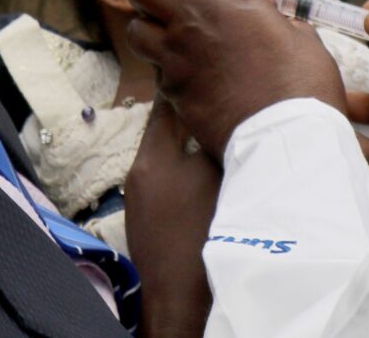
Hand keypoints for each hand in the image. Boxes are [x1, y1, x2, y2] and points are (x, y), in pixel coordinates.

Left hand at [124, 94, 219, 337]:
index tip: (206, 69)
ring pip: (167, 155)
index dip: (186, 83)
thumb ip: (220, 139)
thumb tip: (228, 112)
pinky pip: (166, 181)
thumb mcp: (220, 177)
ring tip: (218, 134)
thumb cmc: (203, 234)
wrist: (181, 299)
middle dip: (189, 115)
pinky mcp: (146, 219)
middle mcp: (140, 170)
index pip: (167, 103)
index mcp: (154, 155)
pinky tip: (207, 178)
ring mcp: (140, 197)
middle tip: (217, 99)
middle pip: (165, 129)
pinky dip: (183, 171)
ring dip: (188, 145)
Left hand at [125, 0, 345, 156]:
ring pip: (135, 28)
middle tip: (166, 6)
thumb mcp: (301, 39)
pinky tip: (186, 79)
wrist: (286, 137)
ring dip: (148, 32)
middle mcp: (192, 16)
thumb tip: (283, 26)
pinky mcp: (171, 90)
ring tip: (170, 43)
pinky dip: (164, 72)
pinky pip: (154, 71)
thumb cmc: (303, 84)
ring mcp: (176, 53)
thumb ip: (281, 23)